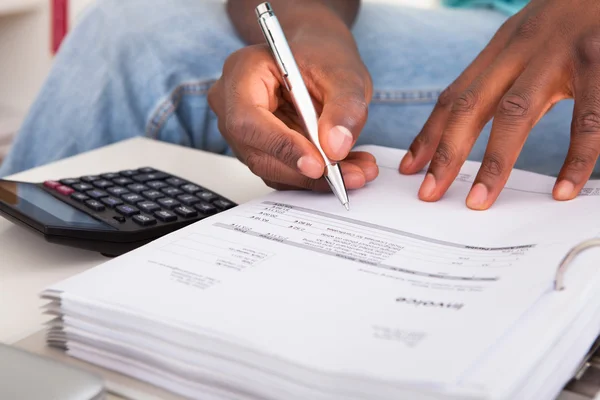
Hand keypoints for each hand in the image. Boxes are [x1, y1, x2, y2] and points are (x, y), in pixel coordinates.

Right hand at [208, 34, 377, 191]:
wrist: (319, 58)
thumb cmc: (323, 56)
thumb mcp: (344, 73)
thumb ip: (344, 107)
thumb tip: (336, 146)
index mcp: (242, 72)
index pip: (248, 120)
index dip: (282, 147)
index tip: (318, 165)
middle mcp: (232, 105)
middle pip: (259, 153)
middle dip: (307, 172)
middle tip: (350, 176)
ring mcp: (242, 132)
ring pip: (272, 168)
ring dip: (316, 179)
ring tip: (357, 172)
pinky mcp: (260, 150)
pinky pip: (283, 172)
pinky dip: (315, 177)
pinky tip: (346, 169)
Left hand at [399, 0, 599, 209]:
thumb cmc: (577, 16)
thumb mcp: (531, 38)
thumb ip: (505, 76)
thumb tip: (476, 118)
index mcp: (503, 47)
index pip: (454, 96)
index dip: (429, 134)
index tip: (410, 167)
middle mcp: (523, 48)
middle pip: (472, 106)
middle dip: (447, 153)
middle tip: (431, 191)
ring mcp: (561, 54)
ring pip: (516, 113)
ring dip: (495, 162)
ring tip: (480, 198)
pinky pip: (588, 120)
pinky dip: (576, 158)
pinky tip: (563, 188)